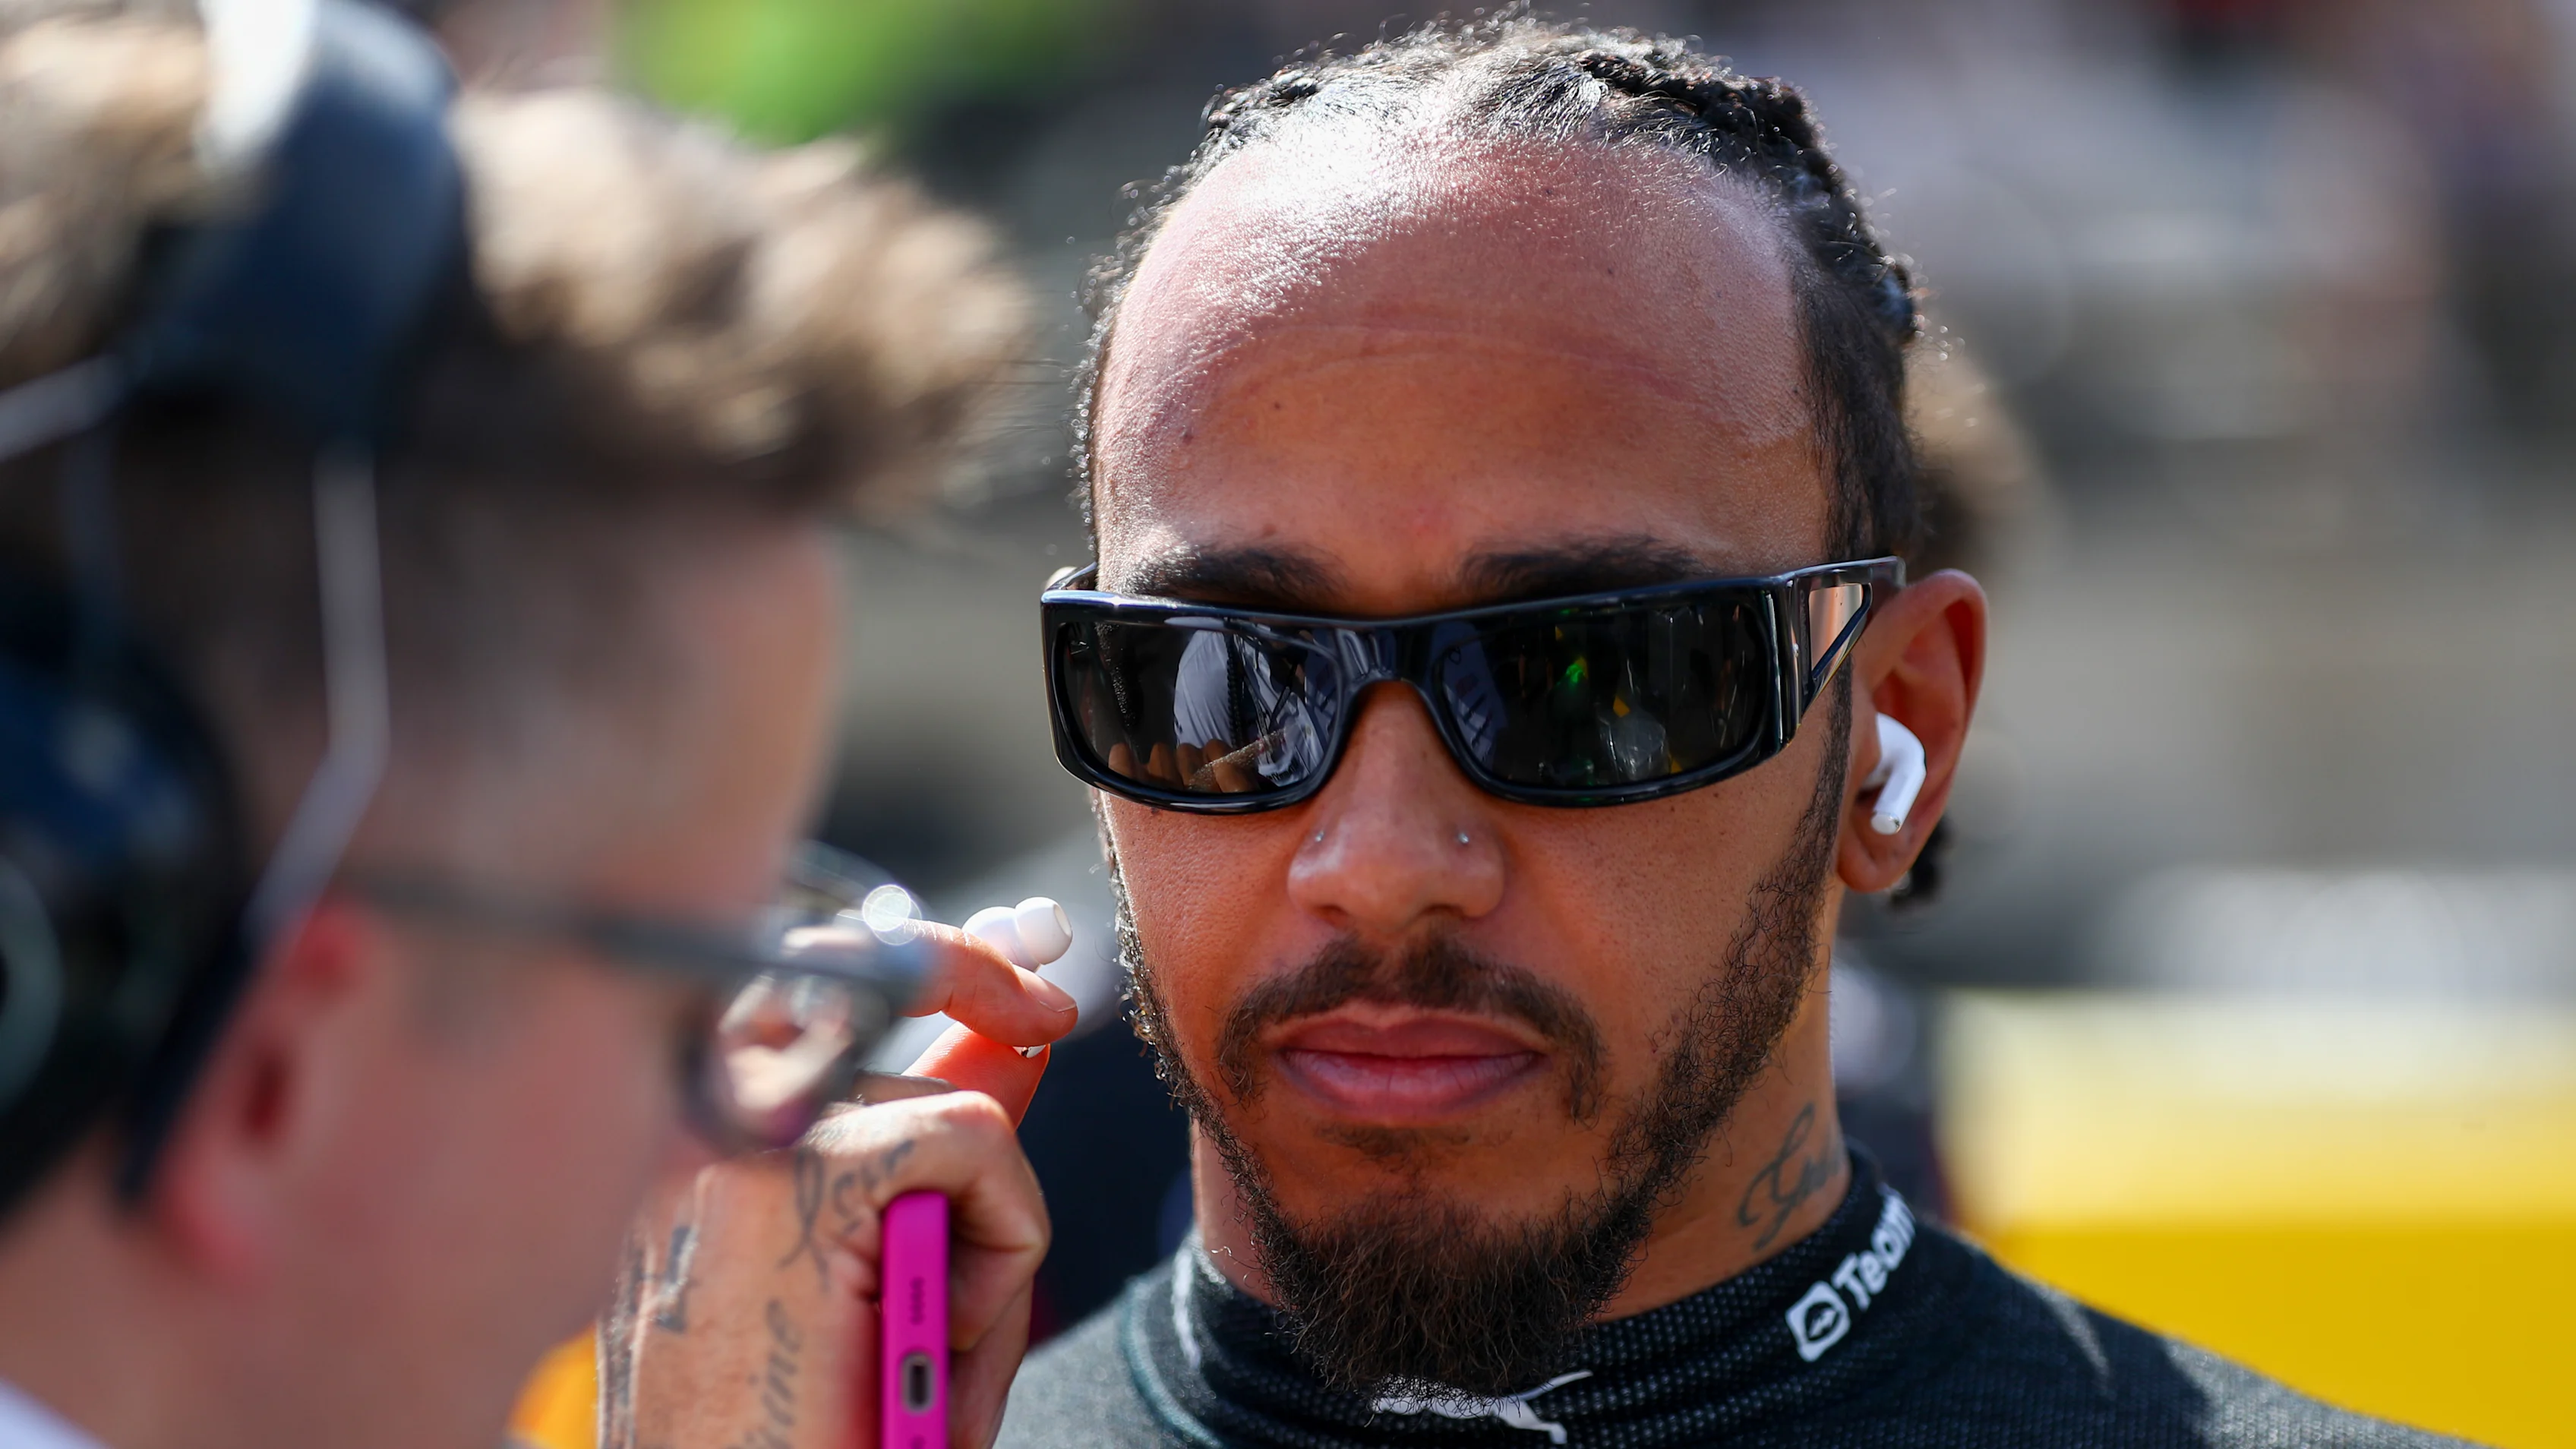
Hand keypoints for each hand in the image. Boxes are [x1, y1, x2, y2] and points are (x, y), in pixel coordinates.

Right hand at [605, 927, 1074, 1448]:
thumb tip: (1016, 1035)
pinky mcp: (788, 1178)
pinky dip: (1004, 1245)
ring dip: (986, 1223)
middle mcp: (690, 1113)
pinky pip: (976, 1145)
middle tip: (1045, 1012)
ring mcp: (730, 1135)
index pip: (817, 976)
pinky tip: (945, 1342)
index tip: (1022, 987)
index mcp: (688, 1133)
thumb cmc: (801, 1425)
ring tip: (929, 1342)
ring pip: (951, 1106)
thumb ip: (934, 1142)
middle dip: (975, 982)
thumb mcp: (883, 1267)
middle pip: (874, 978)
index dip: (933, 958)